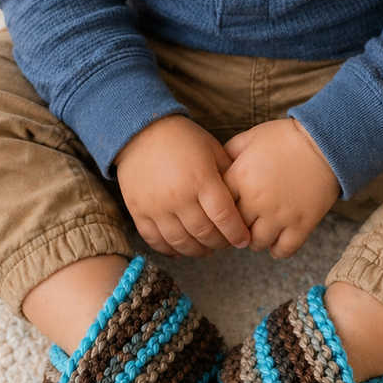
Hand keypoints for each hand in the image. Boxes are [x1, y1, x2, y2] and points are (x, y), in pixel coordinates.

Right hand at [114, 115, 250, 257]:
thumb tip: (244, 197)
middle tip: (227, 243)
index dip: (237, 233)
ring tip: (207, 250)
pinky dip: (169, 250)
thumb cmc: (181, 138)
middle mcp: (178, 196)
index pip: (224, 216)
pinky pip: (154, 239)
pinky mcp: (138, 211)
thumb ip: (228, 173)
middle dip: (220, 243)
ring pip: (181, 241)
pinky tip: (181, 251)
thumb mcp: (212, 148)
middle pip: (204, 233)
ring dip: (198, 251)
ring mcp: (156, 206)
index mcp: (201, 179)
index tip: (244, 240)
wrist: (139, 131)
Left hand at [222, 118, 340, 258]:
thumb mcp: (251, 137)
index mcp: (240, 178)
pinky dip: (277, 250)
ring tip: (257, 233)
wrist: (324, 142)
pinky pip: (283, 250)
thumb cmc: (286, 136)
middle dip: (234, 228)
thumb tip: (217, 165)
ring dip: (254, 240)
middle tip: (238, 227)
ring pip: (256, 243)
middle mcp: (256, 200)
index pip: (217, 206)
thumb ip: (230, 152)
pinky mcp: (301, 224)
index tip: (224, 212)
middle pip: (234, 228)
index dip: (219, 210)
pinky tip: (276, 243)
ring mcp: (279, 215)